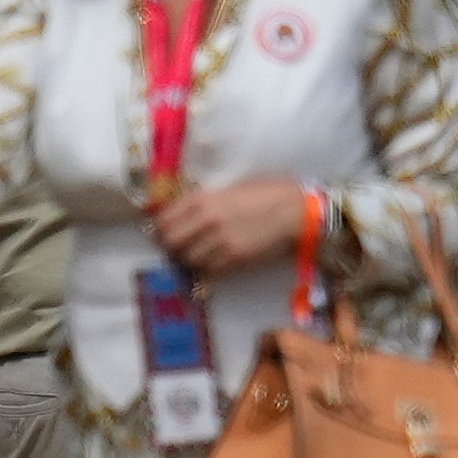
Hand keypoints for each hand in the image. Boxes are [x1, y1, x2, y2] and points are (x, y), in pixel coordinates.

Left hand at [149, 177, 313, 278]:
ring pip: (188, 259)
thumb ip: (206, 199)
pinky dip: (207, 268)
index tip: (164, 231)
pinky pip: (209, 270)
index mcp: (204, 198)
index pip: (164, 220)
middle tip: (178, 246)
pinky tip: (214, 262)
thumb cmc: (268, 192)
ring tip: (198, 255)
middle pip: (170, 242)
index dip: (160, 228)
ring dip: (189, 259)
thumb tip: (182, 211)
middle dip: (171, 246)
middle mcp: (207, 220)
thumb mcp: (231, 187)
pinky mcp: (235, 259)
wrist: (297, 211)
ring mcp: (221, 242)